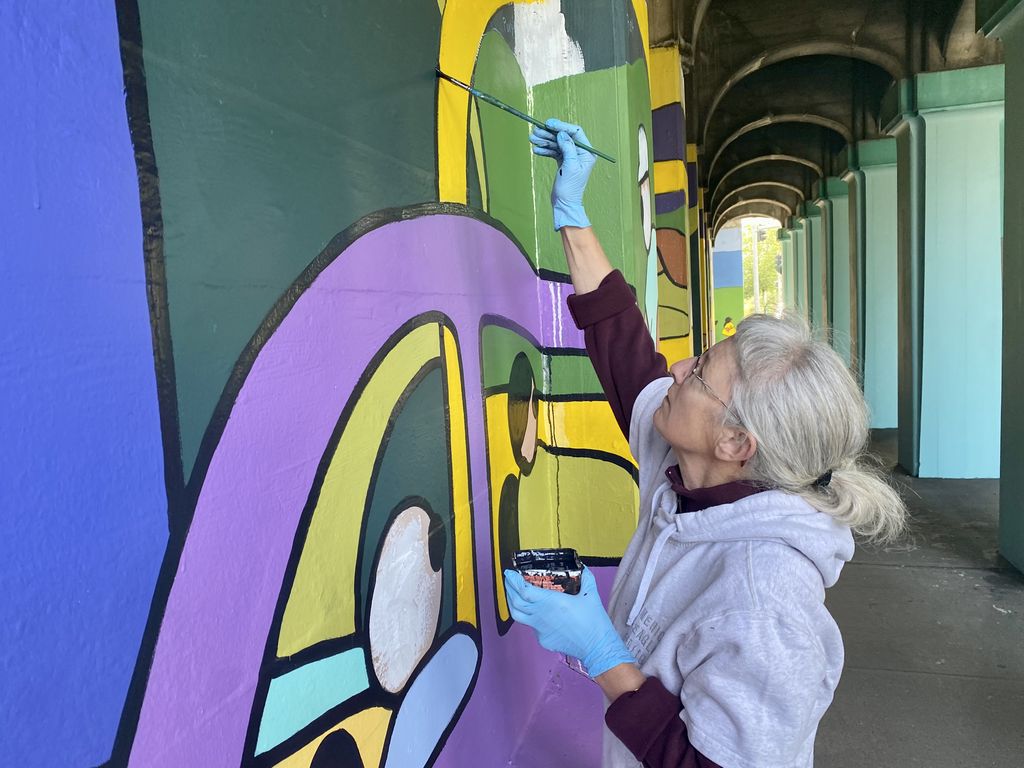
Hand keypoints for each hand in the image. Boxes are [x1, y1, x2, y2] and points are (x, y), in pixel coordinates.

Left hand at [504, 566, 634, 677]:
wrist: (597, 647)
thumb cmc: (593, 621)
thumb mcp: (590, 593)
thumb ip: (585, 577)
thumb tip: (582, 567)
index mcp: (550, 602)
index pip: (523, 590)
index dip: (513, 581)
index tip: (509, 573)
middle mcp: (540, 615)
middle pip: (515, 602)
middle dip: (509, 589)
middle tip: (508, 580)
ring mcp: (539, 630)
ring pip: (518, 616)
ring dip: (513, 603)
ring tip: (514, 595)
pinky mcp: (543, 640)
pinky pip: (531, 626)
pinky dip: (529, 616)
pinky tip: (536, 612)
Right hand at [528, 118, 595, 229]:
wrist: (564, 204)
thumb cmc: (570, 188)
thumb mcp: (570, 166)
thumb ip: (568, 148)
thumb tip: (562, 133)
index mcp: (587, 152)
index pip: (575, 132)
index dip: (561, 126)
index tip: (549, 124)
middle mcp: (580, 153)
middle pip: (563, 136)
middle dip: (549, 133)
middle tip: (535, 131)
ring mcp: (571, 157)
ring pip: (557, 143)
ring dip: (544, 140)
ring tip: (532, 139)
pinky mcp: (563, 161)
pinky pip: (553, 151)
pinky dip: (545, 150)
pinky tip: (536, 150)